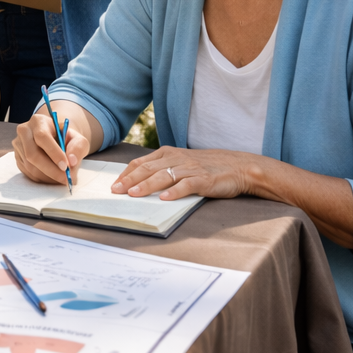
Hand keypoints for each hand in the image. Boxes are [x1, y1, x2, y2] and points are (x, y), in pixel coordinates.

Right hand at [13, 102, 90, 184]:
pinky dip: (42, 179)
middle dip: (51, 170)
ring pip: (30, 166)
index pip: (42, 137)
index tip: (66, 166)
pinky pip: (28, 173)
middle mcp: (24, 131)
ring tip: (62, 178)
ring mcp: (18, 145)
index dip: (53, 153)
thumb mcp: (78, 139)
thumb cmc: (66, 139)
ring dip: (48, 176)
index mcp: (38, 121)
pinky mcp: (17, 158)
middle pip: (32, 154)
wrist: (55, 140)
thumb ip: (78, 148)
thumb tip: (71, 161)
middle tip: (65, 178)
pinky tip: (53, 177)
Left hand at [110, 146, 259, 200]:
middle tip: (116, 191)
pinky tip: (164, 198)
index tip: (114, 184)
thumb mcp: (181, 163)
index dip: (126, 173)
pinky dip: (175, 191)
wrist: (238, 166)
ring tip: (133, 194)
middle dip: (129, 180)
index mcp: (168, 154)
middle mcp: (177, 159)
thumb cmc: (206, 167)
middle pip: (148, 169)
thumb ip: (163, 169)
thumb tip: (139, 182)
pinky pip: (187, 185)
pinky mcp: (204, 179)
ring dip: (147, 185)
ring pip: (164, 176)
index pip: (141, 163)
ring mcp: (190, 169)